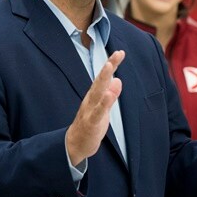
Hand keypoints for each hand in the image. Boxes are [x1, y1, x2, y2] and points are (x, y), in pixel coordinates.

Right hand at [66, 50, 124, 165]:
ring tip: (110, 66)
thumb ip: (110, 95)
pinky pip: (97, 112)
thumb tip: (118, 80)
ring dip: (103, 79)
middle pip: (100, 80)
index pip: (104, 78)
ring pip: (97, 93)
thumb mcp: (104, 108)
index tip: (120, 52)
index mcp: (95, 96)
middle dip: (108, 66)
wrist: (76, 144)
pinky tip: (108, 95)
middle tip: (117, 53)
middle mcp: (91, 100)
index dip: (111, 65)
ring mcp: (89, 110)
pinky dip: (103, 103)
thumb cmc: (90, 124)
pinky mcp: (91, 123)